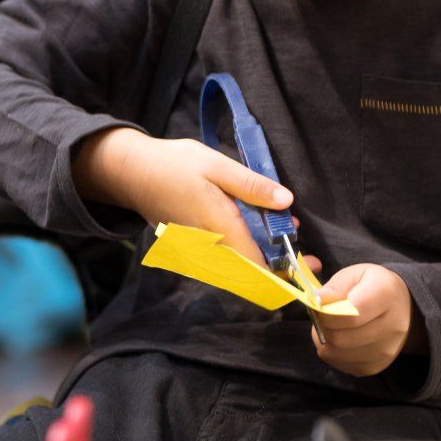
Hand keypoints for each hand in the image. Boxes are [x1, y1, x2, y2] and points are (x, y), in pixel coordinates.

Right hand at [72, 127, 315, 271]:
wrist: (132, 174)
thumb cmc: (173, 165)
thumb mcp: (216, 165)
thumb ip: (251, 186)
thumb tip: (286, 202)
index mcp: (221, 229)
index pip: (259, 268)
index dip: (286, 272)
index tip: (309, 265)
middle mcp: (211, 249)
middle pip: (252, 275)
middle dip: (281, 270)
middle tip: (307, 257)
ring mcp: (201, 252)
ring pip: (240, 271)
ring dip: (265, 263)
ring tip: (285, 239)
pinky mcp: (195, 249)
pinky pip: (227, 263)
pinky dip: (247, 256)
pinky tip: (257, 234)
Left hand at [311, 264, 419, 376]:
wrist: (403, 307)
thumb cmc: (373, 286)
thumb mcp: (354, 274)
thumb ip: (335, 286)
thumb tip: (317, 301)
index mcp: (386, 294)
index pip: (349, 314)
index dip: (327, 312)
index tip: (321, 305)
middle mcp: (392, 326)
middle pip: (341, 338)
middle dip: (323, 327)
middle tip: (323, 317)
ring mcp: (386, 350)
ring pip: (339, 354)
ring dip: (326, 342)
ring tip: (331, 327)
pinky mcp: (378, 366)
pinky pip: (343, 365)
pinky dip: (334, 353)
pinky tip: (341, 339)